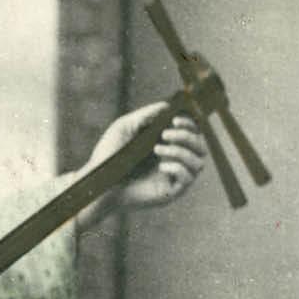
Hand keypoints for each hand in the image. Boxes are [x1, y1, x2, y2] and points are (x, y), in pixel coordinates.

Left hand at [76, 102, 206, 226]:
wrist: (98, 184)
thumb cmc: (109, 156)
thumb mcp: (124, 128)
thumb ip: (145, 115)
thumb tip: (167, 106)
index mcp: (166, 143)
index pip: (191, 132)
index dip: (189, 124)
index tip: (175, 119)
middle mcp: (173, 159)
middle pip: (199, 146)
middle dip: (186, 136)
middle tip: (165, 134)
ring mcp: (173, 177)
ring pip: (198, 163)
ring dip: (181, 152)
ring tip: (157, 149)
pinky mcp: (170, 192)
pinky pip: (188, 179)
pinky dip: (179, 168)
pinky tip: (162, 166)